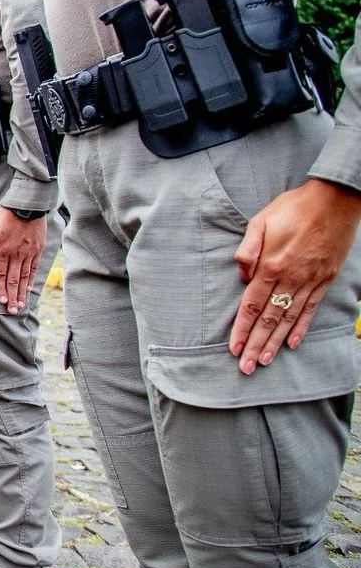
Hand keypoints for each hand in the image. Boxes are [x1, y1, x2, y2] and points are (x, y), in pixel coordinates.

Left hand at [0, 206, 45, 315]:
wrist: (26, 205)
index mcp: (3, 250)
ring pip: (25, 276)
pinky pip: (34, 267)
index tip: (2, 301)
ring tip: (21, 305)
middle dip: (12, 297)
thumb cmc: (5, 215)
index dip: (1, 289)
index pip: (0, 274)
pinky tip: (29, 288)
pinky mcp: (37, 249)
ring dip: (22, 292)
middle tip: (12, 311)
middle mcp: (16, 254)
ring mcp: (28, 253)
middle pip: (13, 279)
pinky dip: (31, 279)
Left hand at [231, 178, 360, 374]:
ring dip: (276, 342)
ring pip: (290, 319)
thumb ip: (247, 250)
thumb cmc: (292, 208)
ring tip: (265, 361)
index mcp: (271, 265)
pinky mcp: (325, 280)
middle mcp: (291, 278)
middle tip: (246, 367)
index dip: (241, 328)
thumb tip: (241, 276)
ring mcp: (310, 281)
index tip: (233, 348)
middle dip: (256, 344)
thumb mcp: (259, 221)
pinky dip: (301, 328)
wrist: (334, 200)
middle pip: (270, 319)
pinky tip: (292, 343)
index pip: (252, 305)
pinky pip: (311, 309)